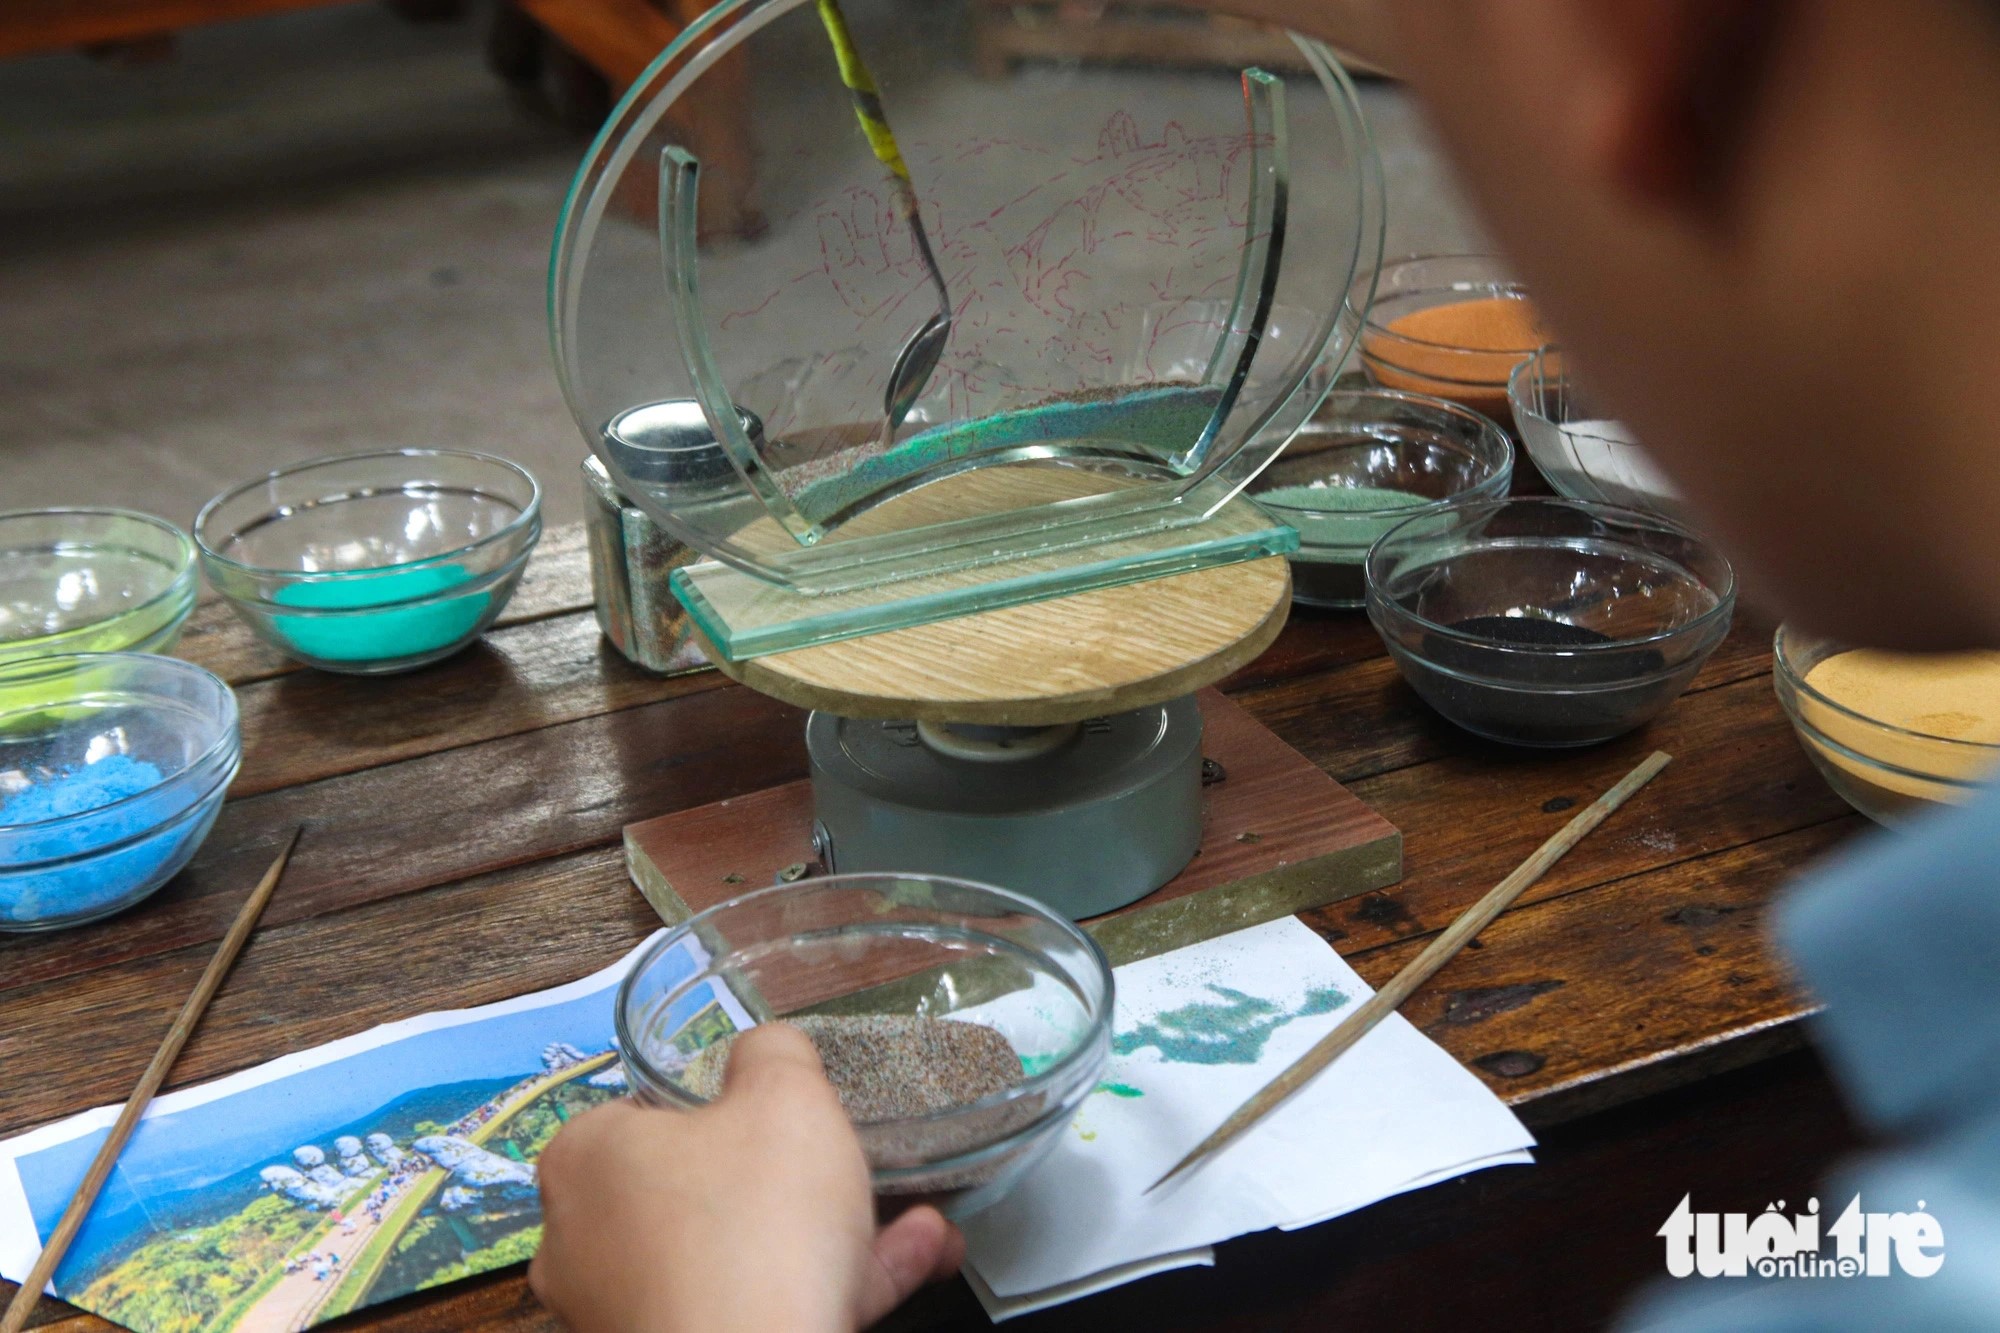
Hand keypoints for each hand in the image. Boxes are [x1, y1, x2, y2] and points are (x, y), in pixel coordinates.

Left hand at [529, 1024, 964, 1332]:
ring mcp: (629, 1316)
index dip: (716, 1107)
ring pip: (744, 1257)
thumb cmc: (755, 1224)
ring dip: (836, 1237)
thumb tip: (765, 1050)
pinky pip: (762, 1309)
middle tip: (855, 1166)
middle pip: (700, 1192)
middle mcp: (586, 1244)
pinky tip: (917, 1257)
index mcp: (585, 1161)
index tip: (778, 1112)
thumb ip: (775, 1054)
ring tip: (919, 1221)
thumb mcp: (785, 1096)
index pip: (639, 1114)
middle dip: (799, 1180)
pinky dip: (834, 1287)